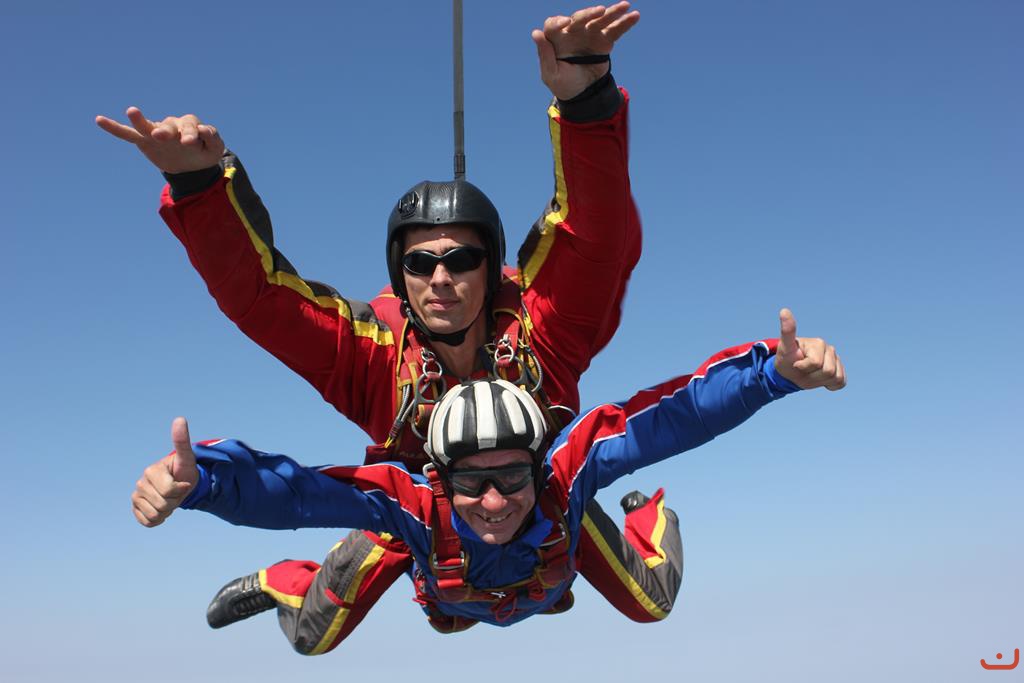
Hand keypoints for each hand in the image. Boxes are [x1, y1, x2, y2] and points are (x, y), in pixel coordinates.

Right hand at [96, 107, 223, 173]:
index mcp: (190, 126)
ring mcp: (156, 132)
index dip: (191, 134)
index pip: (191, 127)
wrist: (190, 165)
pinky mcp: (144, 141)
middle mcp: (172, 125)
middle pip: (169, 125)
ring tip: (132, 111)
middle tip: (161, 136)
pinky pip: (127, 134)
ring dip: (140, 120)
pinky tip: (99, 120)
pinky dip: (114, 128)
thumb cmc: (203, 153)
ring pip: (147, 126)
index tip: (190, 143)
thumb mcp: (214, 150)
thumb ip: (214, 139)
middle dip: (166, 131)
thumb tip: (204, 130)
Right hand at [131, 417, 199, 526]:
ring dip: (168, 511)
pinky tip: (162, 508)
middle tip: (176, 492)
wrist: (180, 483)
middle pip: (163, 505)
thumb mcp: (187, 457)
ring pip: (156, 515)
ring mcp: (136, 496)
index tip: (183, 483)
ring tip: (170, 499)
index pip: (170, 490)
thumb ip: (182, 441)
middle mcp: (140, 483)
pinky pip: (148, 522)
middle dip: (175, 501)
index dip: (181, 490)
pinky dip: (159, 519)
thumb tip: (180, 418)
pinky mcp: (136, 508)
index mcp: (151, 471)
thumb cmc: (184, 470)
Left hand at [532, 2, 639, 99]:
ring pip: (600, 20)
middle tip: (600, 11)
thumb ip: (544, 54)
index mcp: (556, 40)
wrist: (583, 95)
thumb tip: (536, 33)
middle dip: (589, 13)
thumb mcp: (551, 75)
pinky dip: (625, 23)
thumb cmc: (563, 85)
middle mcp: (573, 33)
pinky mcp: (604, 41)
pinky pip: (615, 30)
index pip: (553, 24)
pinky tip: (635, 15)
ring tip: (625, 5)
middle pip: (579, 18)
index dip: (557, 22)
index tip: (565, 25)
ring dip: (612, 12)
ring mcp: (589, 35)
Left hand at [774, 308, 846, 390]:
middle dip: (812, 376)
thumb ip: (787, 331)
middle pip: (828, 372)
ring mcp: (836, 359)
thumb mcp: (784, 347)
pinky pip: (841, 382)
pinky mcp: (840, 370)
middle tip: (802, 370)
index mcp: (818, 343)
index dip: (803, 367)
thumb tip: (784, 310)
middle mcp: (830, 349)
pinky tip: (820, 379)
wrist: (789, 372)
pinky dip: (830, 385)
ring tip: (810, 373)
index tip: (796, 363)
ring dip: (819, 381)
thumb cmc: (786, 359)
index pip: (816, 363)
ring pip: (835, 378)